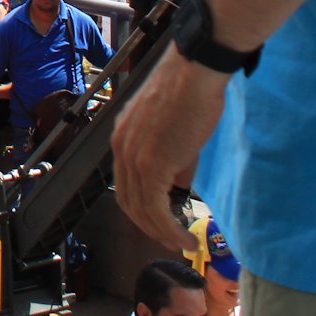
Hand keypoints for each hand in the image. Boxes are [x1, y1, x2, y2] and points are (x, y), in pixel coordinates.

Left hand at [111, 46, 223, 252]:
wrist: (195, 73)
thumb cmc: (190, 93)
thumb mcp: (172, 130)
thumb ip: (172, 159)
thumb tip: (178, 184)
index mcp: (122, 137)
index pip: (125, 182)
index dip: (142, 208)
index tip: (162, 222)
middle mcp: (120, 148)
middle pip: (128, 201)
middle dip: (150, 226)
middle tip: (172, 240)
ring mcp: (133, 157)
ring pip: (141, 209)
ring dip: (162, 232)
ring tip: (183, 242)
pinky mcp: (150, 165)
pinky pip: (155, 208)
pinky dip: (169, 229)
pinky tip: (185, 237)